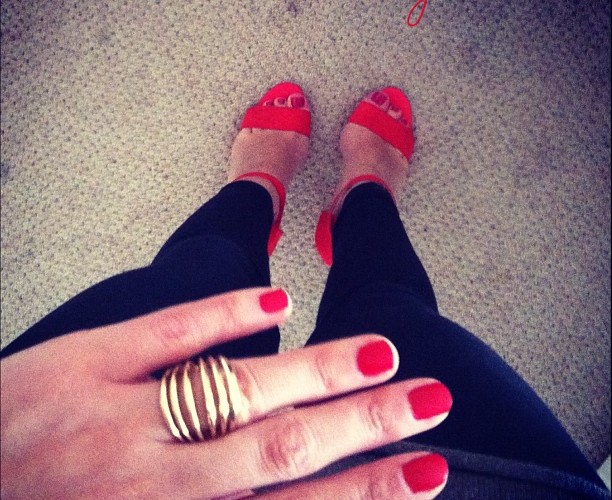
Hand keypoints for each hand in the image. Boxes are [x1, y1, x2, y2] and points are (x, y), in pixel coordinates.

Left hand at [1, 287, 451, 498]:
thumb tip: (291, 493)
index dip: (368, 493)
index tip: (429, 470)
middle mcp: (150, 485)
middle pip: (280, 451)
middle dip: (365, 428)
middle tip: (431, 399)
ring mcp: (113, 419)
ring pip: (233, 393)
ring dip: (315, 373)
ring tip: (381, 356)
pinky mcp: (77, 365)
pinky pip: (161, 334)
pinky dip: (222, 316)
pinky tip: (276, 300)